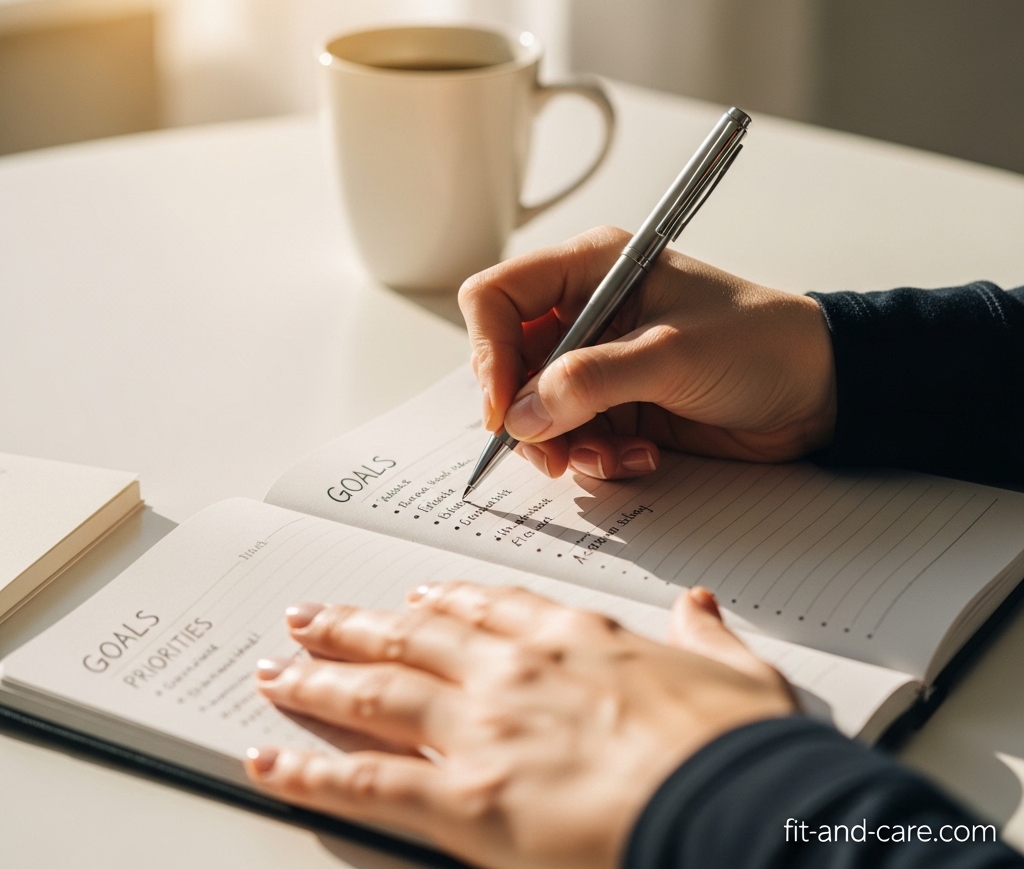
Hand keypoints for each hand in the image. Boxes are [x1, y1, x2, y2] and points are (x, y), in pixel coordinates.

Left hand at [245, 583, 795, 868]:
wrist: (735, 809)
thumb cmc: (738, 751)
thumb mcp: (737, 676)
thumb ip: (705, 635)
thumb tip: (699, 605)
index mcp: (576, 638)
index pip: (492, 606)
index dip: (445, 600)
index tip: (416, 596)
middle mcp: (516, 670)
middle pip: (415, 638)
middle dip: (357, 627)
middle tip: (313, 617)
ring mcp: (484, 730)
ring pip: (379, 693)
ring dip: (320, 680)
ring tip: (278, 668)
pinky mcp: (466, 801)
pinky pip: (369, 782)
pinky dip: (312, 771)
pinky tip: (274, 761)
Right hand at [458, 227, 836, 478]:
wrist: (818, 390)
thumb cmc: (760, 343)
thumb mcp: (673, 354)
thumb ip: (592, 381)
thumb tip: (522, 417)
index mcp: (593, 268)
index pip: (498, 298)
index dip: (489, 353)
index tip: (505, 411)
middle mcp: (587, 311)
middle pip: (508, 363)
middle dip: (526, 414)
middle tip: (552, 453)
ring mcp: (599, 361)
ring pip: (536, 409)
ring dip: (565, 445)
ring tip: (614, 457)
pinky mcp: (616, 403)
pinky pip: (573, 436)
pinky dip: (596, 457)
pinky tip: (640, 458)